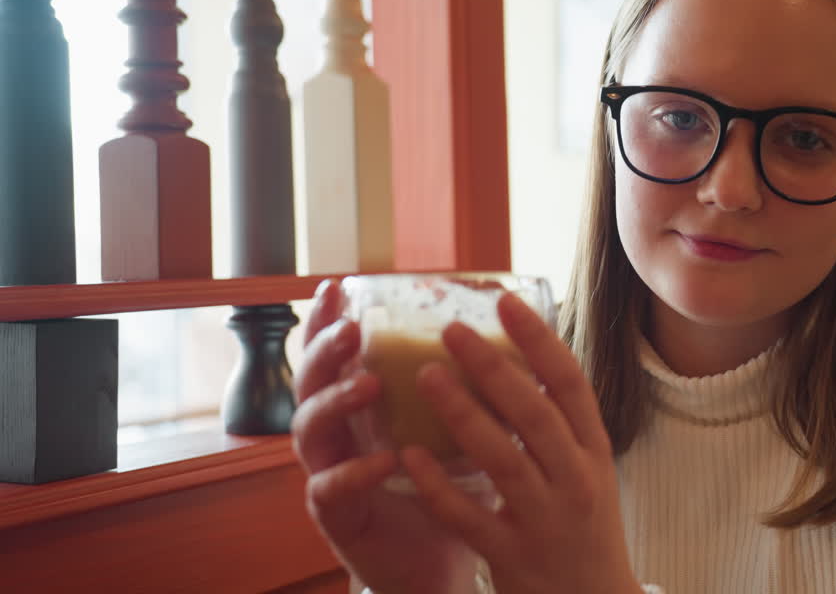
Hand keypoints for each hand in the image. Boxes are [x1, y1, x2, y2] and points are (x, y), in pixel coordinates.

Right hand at [292, 279, 481, 593]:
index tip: (336, 285)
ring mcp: (329, 473)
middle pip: (309, 382)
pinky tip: (383, 460)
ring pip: (309, 429)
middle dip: (323, 350)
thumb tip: (513, 328)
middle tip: (350, 328)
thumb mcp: (459, 427)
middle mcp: (336, 433)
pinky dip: (354, 473)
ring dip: (336, 402)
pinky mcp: (337, 517)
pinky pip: (331, 490)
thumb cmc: (448, 486)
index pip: (335, 353)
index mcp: (360, 405)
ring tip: (368, 384)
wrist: (440, 562)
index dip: (327, 320)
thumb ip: (469, 385)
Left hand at [400, 293, 642, 593]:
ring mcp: (546, 520)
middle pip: (535, 414)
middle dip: (493, 368)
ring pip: (503, 459)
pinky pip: (470, 517)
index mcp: (594, 452)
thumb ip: (558, 424)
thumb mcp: (586, 470)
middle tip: (450, 330)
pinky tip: (410, 456)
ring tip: (426, 376)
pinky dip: (439, 486)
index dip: (538, 340)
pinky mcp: (514, 557)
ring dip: (462, 414)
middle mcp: (576, 481)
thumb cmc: (582, 528)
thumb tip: (518, 356)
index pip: (571, 385)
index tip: (505, 302)